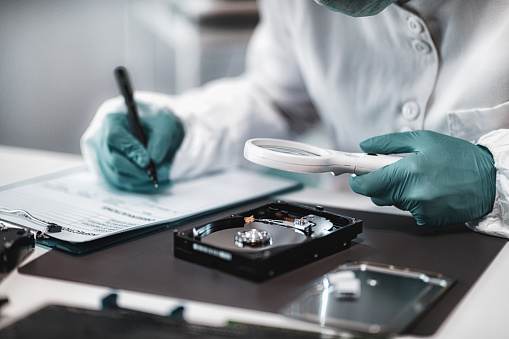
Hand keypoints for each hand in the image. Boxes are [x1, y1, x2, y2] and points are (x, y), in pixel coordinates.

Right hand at [94, 105, 183, 191]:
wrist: (156, 134)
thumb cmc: (157, 125)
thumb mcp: (164, 125)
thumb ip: (160, 140)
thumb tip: (153, 159)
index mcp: (111, 121)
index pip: (114, 137)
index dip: (131, 150)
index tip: (148, 161)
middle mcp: (100, 140)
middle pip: (114, 161)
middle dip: (140, 170)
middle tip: (162, 172)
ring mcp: (101, 159)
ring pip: (117, 176)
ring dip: (142, 180)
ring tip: (164, 175)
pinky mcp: (108, 174)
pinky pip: (123, 185)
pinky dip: (142, 185)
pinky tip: (159, 181)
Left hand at [349, 130, 495, 226]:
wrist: (490, 179)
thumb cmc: (460, 157)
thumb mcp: (423, 140)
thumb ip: (389, 143)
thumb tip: (366, 146)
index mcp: (408, 171)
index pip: (367, 184)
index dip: (357, 180)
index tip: (354, 176)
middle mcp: (413, 194)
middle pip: (377, 194)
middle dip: (380, 183)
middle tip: (396, 170)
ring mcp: (420, 210)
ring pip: (393, 203)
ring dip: (399, 192)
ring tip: (419, 178)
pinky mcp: (428, 220)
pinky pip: (409, 211)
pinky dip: (413, 202)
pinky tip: (429, 191)